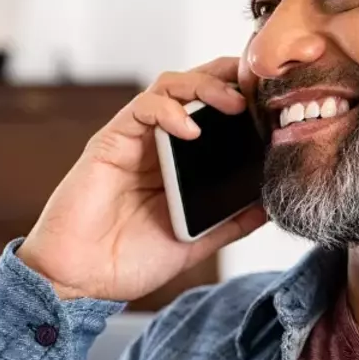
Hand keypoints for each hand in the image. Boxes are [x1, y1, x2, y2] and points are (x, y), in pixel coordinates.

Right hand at [17, 57, 267, 300]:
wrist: (81, 282)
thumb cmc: (131, 259)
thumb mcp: (198, 241)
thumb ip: (232, 221)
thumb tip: (273, 204)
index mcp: (183, 161)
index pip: (217, 112)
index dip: (245, 98)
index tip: (278, 101)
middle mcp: (160, 142)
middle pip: (196, 87)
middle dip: (229, 77)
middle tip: (260, 88)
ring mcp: (135, 139)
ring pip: (170, 86)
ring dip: (205, 85)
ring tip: (233, 102)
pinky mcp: (110, 142)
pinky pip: (141, 109)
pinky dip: (168, 110)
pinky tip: (191, 128)